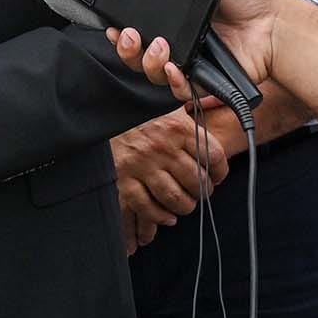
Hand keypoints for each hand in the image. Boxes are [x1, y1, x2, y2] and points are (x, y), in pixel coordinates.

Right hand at [106, 0, 280, 102]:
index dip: (120, 26)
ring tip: (158, 48)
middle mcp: (176, 38)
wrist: (276, 23)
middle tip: (128, 35)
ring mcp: (188, 60)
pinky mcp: (202, 80)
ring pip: (151, 71)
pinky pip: (178, 88)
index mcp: (173, 12)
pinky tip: (174, 67)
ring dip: (146, 62)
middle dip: (125, 47)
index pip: (137, 22)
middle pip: (136, 51)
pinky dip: (172, 81)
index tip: (111, 23)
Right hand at [112, 107, 228, 253]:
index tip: (216, 175)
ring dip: (185, 206)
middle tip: (199, 190)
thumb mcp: (164, 102)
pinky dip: (161, 216)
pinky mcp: (123, 182)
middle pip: (198, 182)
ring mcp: (141, 166)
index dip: (220, 171)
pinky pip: (150, 209)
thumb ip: (189, 102)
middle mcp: (161, 146)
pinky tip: (166, 214)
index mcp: (176, 126)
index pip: (213, 156)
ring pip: (177, 199)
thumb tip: (215, 101)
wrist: (97, 115)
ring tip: (184, 202)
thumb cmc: (135, 112)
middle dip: (203, 191)